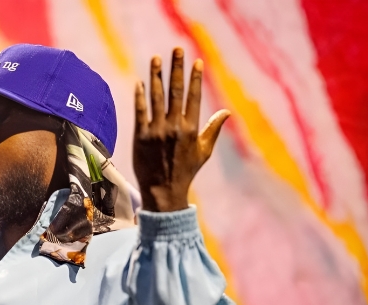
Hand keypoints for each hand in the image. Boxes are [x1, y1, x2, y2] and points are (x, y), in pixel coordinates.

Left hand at [133, 47, 229, 211]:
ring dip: (156, 76)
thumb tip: (227, 113)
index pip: (193, 97)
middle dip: (176, 69)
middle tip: (176, 50)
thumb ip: (213, 129)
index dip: (194, 78)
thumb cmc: (185, 171)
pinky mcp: (141, 137)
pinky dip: (140, 97)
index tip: (196, 62)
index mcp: (191, 129)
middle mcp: (174, 127)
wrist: (163, 191)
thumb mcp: (203, 151)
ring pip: (156, 98)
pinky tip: (140, 83)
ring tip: (156, 59)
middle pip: (175, 92)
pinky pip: (140, 112)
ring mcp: (156, 131)